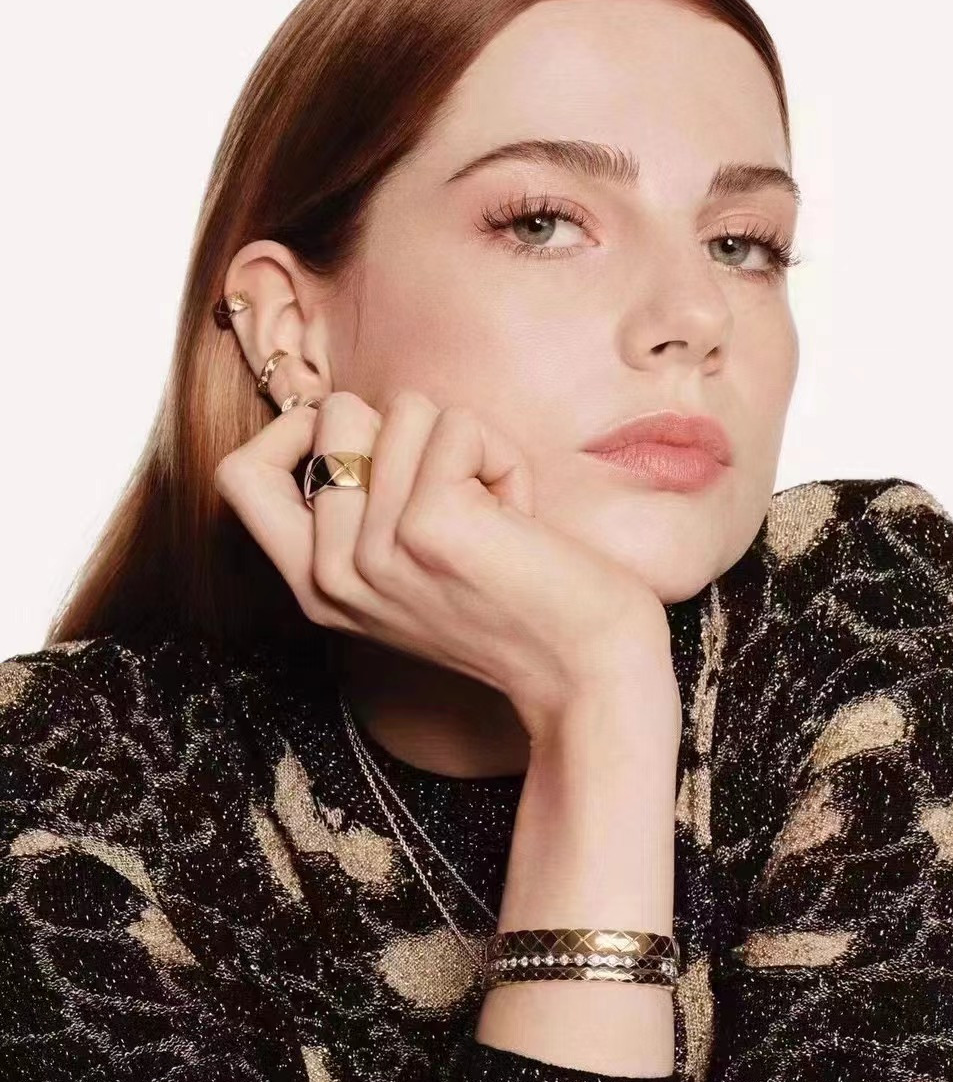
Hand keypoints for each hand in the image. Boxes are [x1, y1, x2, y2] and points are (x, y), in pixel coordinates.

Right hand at [212, 371, 673, 736]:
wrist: (585, 673)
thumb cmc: (512, 606)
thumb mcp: (406, 570)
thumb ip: (359, 511)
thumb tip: (340, 416)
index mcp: (315, 585)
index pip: (238, 474)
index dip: (295, 429)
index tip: (368, 448)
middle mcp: (330, 575)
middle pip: (330, 416)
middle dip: (405, 428)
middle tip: (453, 492)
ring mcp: (374, 553)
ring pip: (403, 408)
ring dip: (467, 445)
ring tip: (494, 515)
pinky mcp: (429, 527)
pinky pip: (458, 426)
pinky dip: (502, 456)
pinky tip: (517, 516)